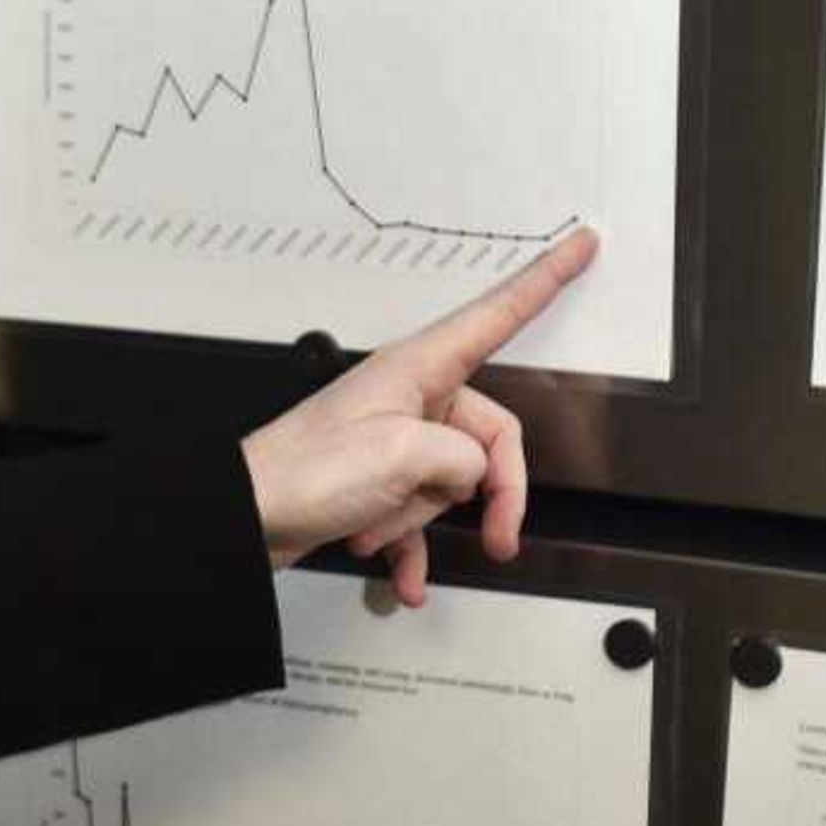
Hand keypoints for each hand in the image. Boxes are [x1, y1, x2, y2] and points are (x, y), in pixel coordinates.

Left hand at [238, 226, 599, 605]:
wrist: (244, 517)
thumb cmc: (304, 473)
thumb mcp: (402, 458)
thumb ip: (463, 459)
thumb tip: (474, 473)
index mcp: (419, 368)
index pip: (498, 314)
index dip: (545, 279)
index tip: (581, 245)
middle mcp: (412, 397)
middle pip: (489, 438)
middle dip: (491, 495)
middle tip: (496, 540)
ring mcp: (395, 439)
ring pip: (452, 484)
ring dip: (421, 522)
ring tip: (378, 531)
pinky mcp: (377, 480)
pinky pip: (417, 516)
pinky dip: (411, 549)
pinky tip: (403, 581)